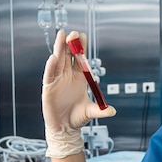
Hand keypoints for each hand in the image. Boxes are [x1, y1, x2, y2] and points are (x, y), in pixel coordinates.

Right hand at [42, 30, 115, 157]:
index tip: (83, 36)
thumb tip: (112, 111)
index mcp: (80, 78)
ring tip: (62, 36)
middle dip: (71, 44)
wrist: (65, 128)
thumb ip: (101, 110)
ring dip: (60, 49)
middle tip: (73, 33)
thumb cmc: (78, 118)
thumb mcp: (91, 112)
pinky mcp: (49, 88)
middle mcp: (68, 76)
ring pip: (58, 61)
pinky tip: (54, 57)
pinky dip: (51, 66)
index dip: (81, 48)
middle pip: (68, 56)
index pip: (80, 59)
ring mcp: (58, 81)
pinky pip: (50, 74)